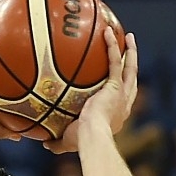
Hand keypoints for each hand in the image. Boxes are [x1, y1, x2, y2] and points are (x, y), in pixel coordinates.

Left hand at [45, 29, 137, 153]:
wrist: (90, 137)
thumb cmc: (80, 142)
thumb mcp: (67, 142)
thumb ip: (57, 142)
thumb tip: (45, 143)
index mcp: (116, 116)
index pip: (121, 100)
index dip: (120, 90)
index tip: (115, 82)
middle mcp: (124, 104)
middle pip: (131, 80)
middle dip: (131, 66)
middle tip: (128, 53)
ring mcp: (122, 95)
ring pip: (130, 68)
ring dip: (130, 51)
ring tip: (128, 37)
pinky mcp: (115, 86)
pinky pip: (114, 62)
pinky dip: (112, 46)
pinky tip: (107, 32)